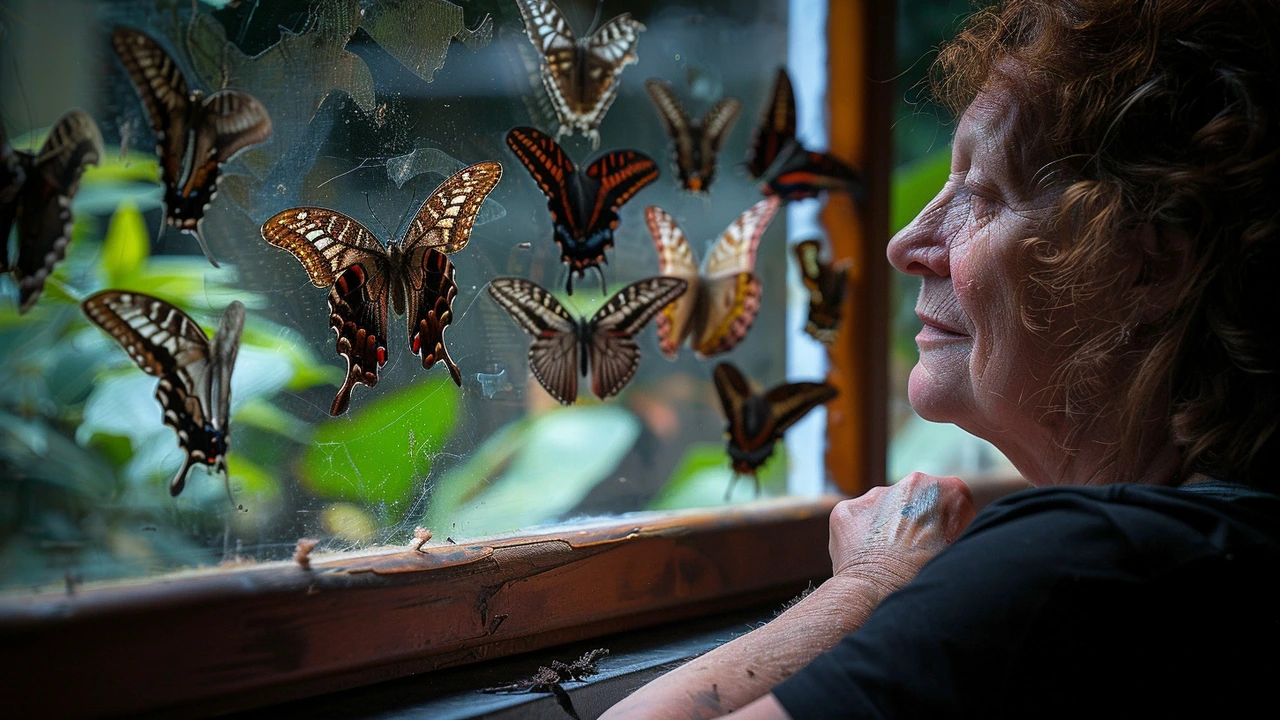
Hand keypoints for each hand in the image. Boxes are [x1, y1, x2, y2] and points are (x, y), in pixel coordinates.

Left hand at [828, 472, 975, 593]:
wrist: (881, 596)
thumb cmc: (928, 579)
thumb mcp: (960, 553)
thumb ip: (956, 532)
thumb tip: (944, 534)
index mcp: (950, 491)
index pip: (952, 500)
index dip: (946, 525)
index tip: (940, 544)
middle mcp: (913, 483)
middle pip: (916, 501)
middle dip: (914, 522)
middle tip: (914, 555)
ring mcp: (876, 494)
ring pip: (884, 509)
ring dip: (887, 529)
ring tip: (890, 561)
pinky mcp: (848, 509)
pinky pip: (857, 521)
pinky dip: (860, 538)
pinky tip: (868, 559)